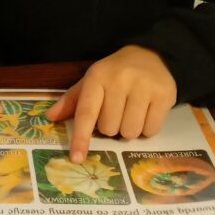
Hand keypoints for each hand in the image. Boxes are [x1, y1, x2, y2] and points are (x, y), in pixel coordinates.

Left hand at [47, 45, 176, 162]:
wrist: (151, 56)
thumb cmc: (115, 73)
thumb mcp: (92, 81)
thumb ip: (72, 100)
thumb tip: (51, 116)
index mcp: (97, 76)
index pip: (86, 112)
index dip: (80, 137)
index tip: (76, 158)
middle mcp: (120, 80)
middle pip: (109, 128)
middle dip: (111, 127)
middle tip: (117, 111)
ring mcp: (144, 87)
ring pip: (130, 132)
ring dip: (129, 130)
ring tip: (131, 112)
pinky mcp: (164, 95)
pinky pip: (151, 130)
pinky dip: (147, 129)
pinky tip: (146, 112)